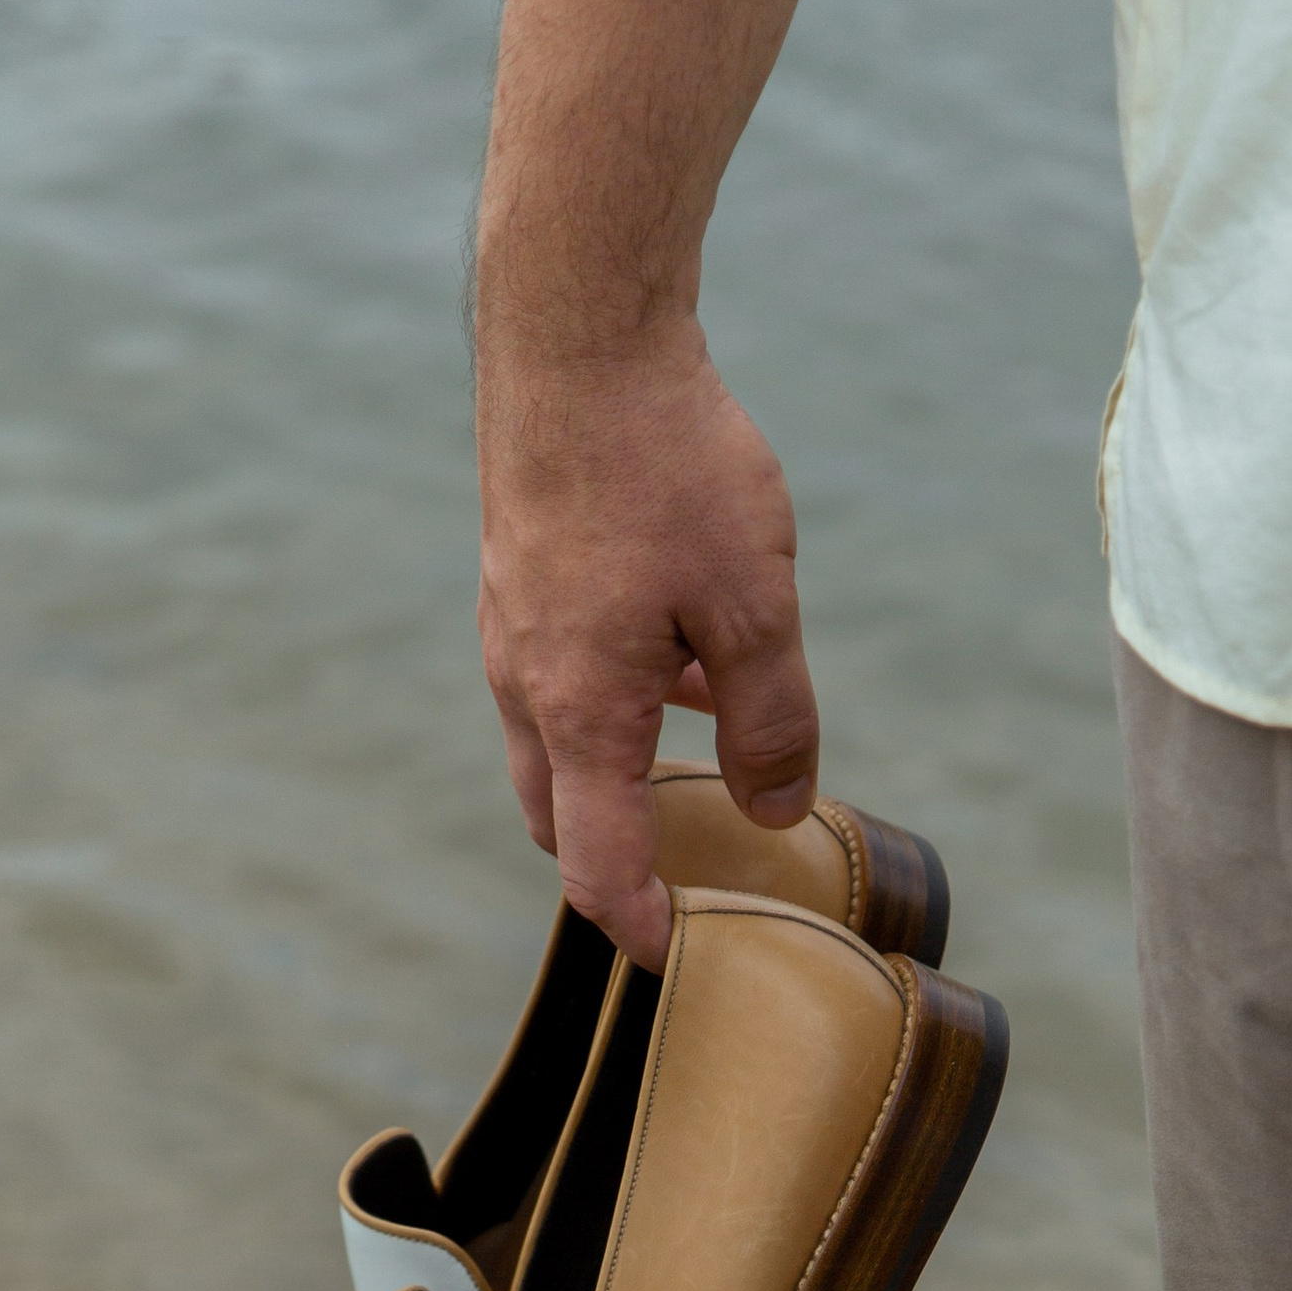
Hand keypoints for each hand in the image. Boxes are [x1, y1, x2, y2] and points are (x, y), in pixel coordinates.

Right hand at [477, 315, 819, 969]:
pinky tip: (688, 650)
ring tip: (717, 747)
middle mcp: (527, 683)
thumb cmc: (663, 464)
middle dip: (618, 857)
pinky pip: (563, 673)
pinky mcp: (520, 575)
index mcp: (579, 714)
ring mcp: (513, 627)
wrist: (575, 330)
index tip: (677, 960)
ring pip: (562, 740)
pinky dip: (617, 698)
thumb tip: (778, 809)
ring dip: (626, 765)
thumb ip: (772, 720)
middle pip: (561, 816)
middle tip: (690, 878)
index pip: (598, 867)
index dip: (640, 927)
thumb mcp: (753, 604)